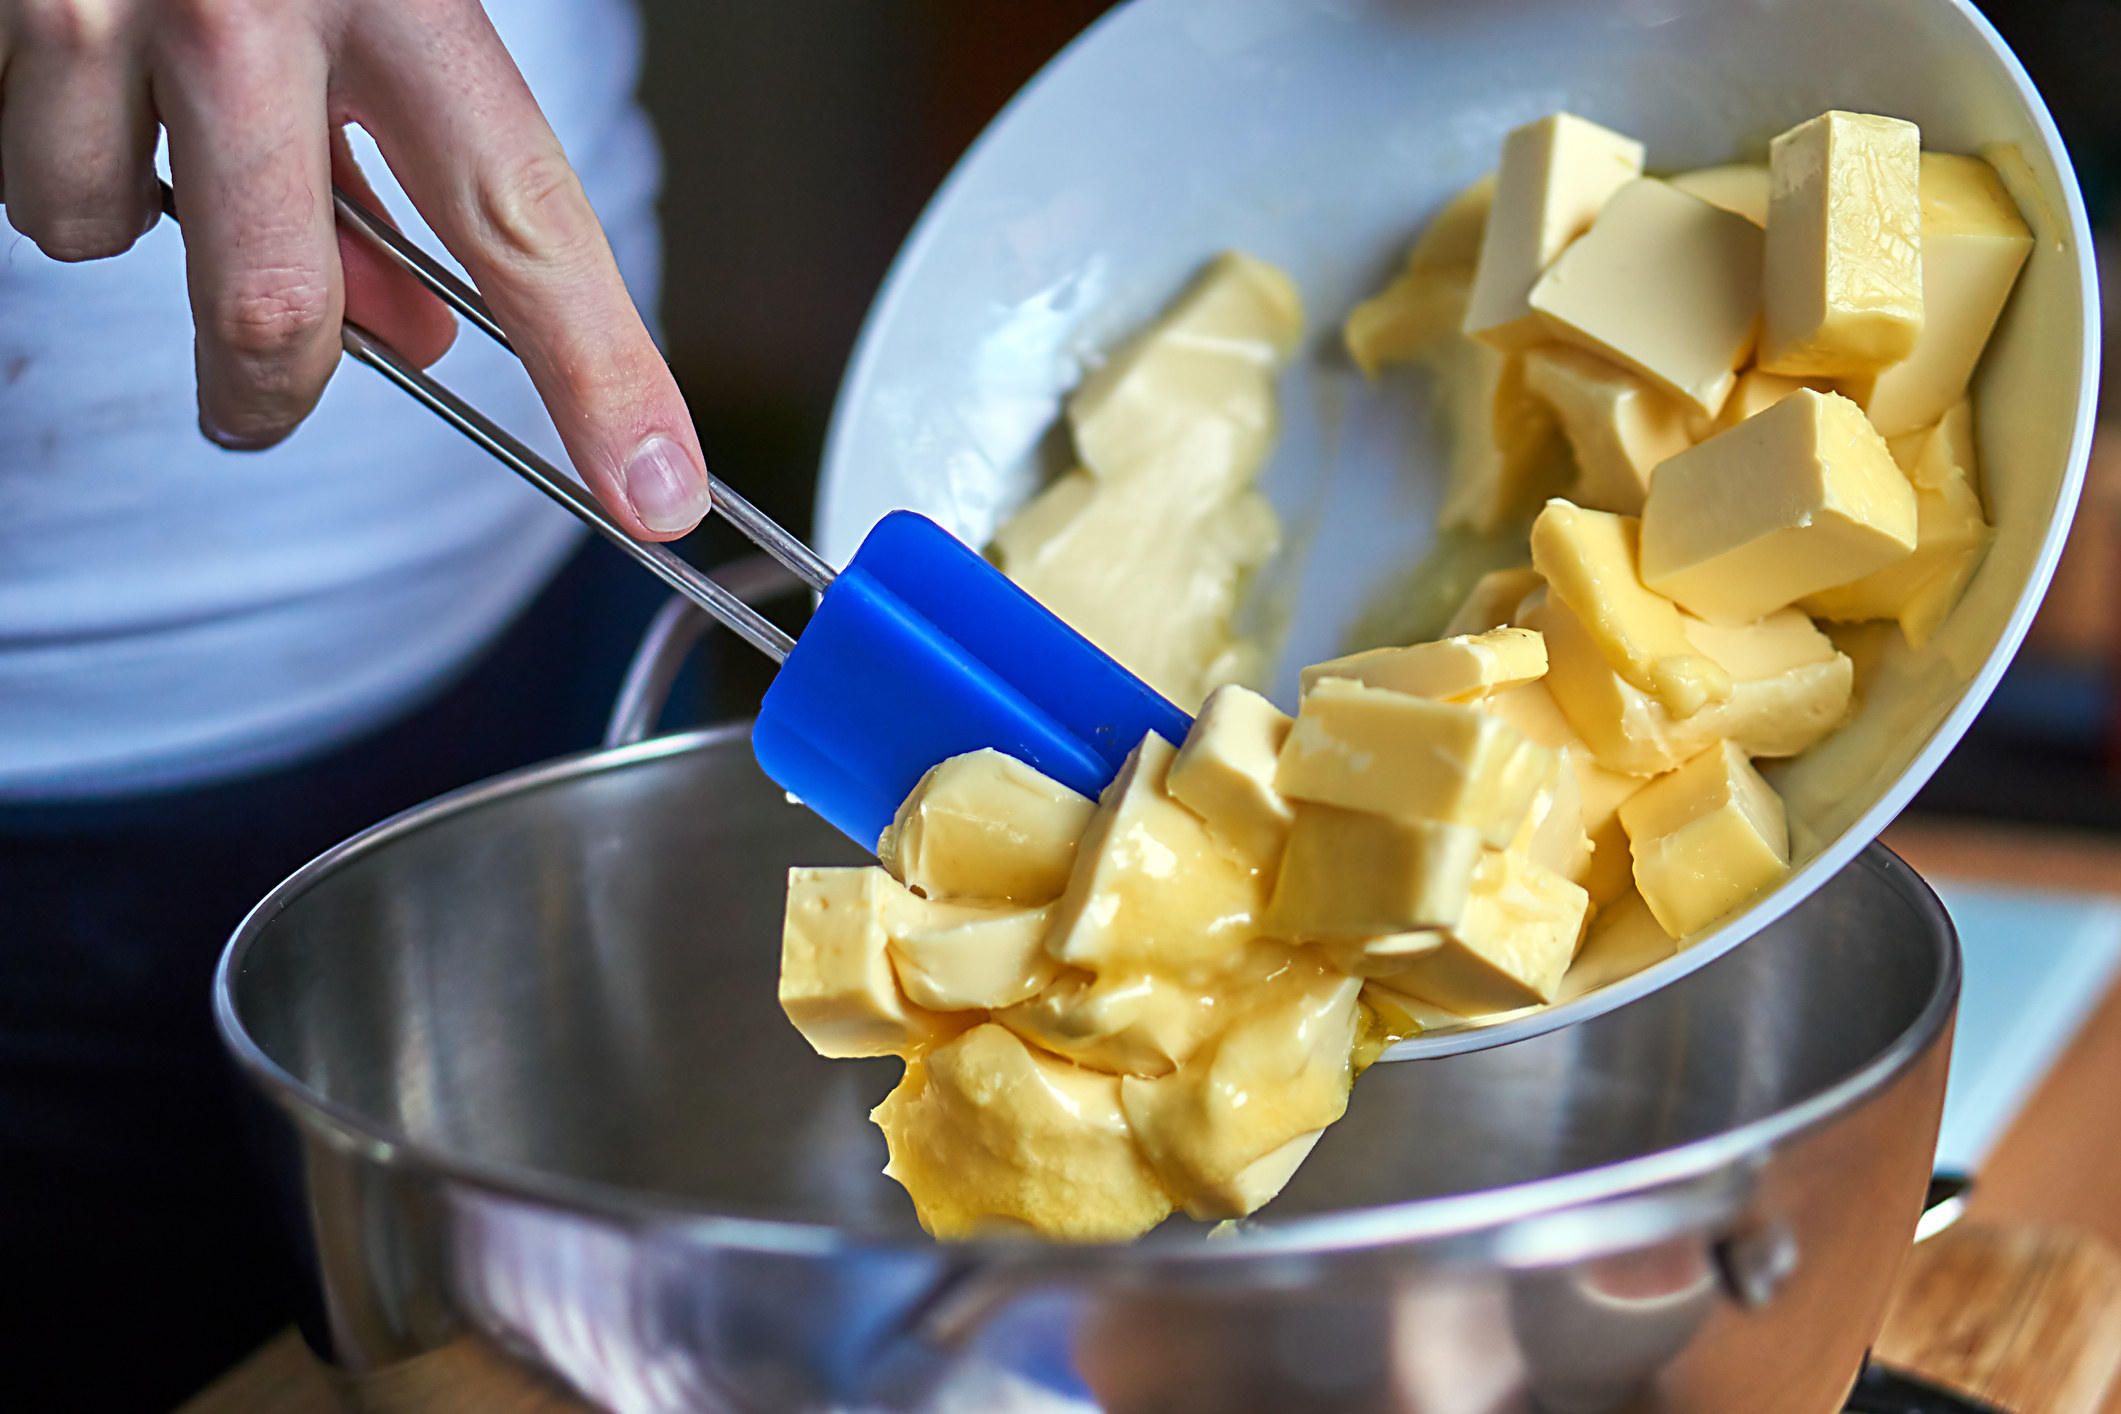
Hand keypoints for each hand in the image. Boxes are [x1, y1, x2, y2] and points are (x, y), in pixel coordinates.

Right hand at [0, 0, 709, 539]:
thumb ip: (408, 152)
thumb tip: (414, 329)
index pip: (526, 217)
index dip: (601, 372)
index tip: (653, 489)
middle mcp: (246, 3)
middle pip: (279, 305)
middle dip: (271, 388)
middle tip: (269, 402)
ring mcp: (94, 5)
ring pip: (103, 230)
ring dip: (134, 211)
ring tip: (156, 114)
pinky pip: (30, 171)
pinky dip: (64, 150)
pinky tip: (90, 72)